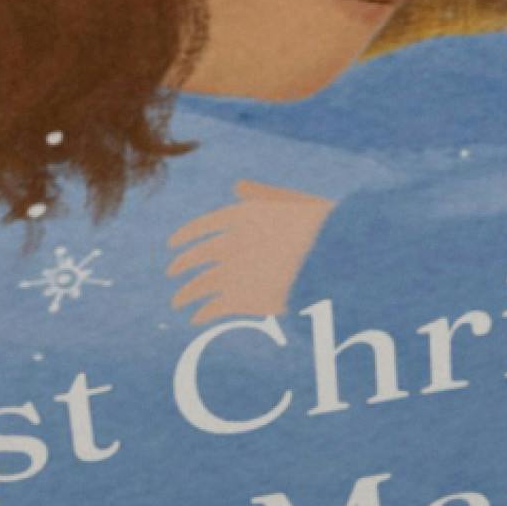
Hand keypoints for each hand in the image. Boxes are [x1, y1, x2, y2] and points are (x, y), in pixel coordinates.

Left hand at [166, 180, 330, 324]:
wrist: (335, 256)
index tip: (172, 245)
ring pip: (201, 285)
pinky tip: (196, 319)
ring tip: (177, 302)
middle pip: (197, 257)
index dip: (185, 236)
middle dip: (183, 265)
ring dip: (187, 294)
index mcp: (241, 217)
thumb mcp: (290, 201)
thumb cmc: (319, 226)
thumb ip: (261, 194)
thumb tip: (237, 186)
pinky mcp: (246, 298)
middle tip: (171, 272)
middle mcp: (233, 242)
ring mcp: (238, 271)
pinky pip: (215, 308)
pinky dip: (203, 313)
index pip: (202, 227)